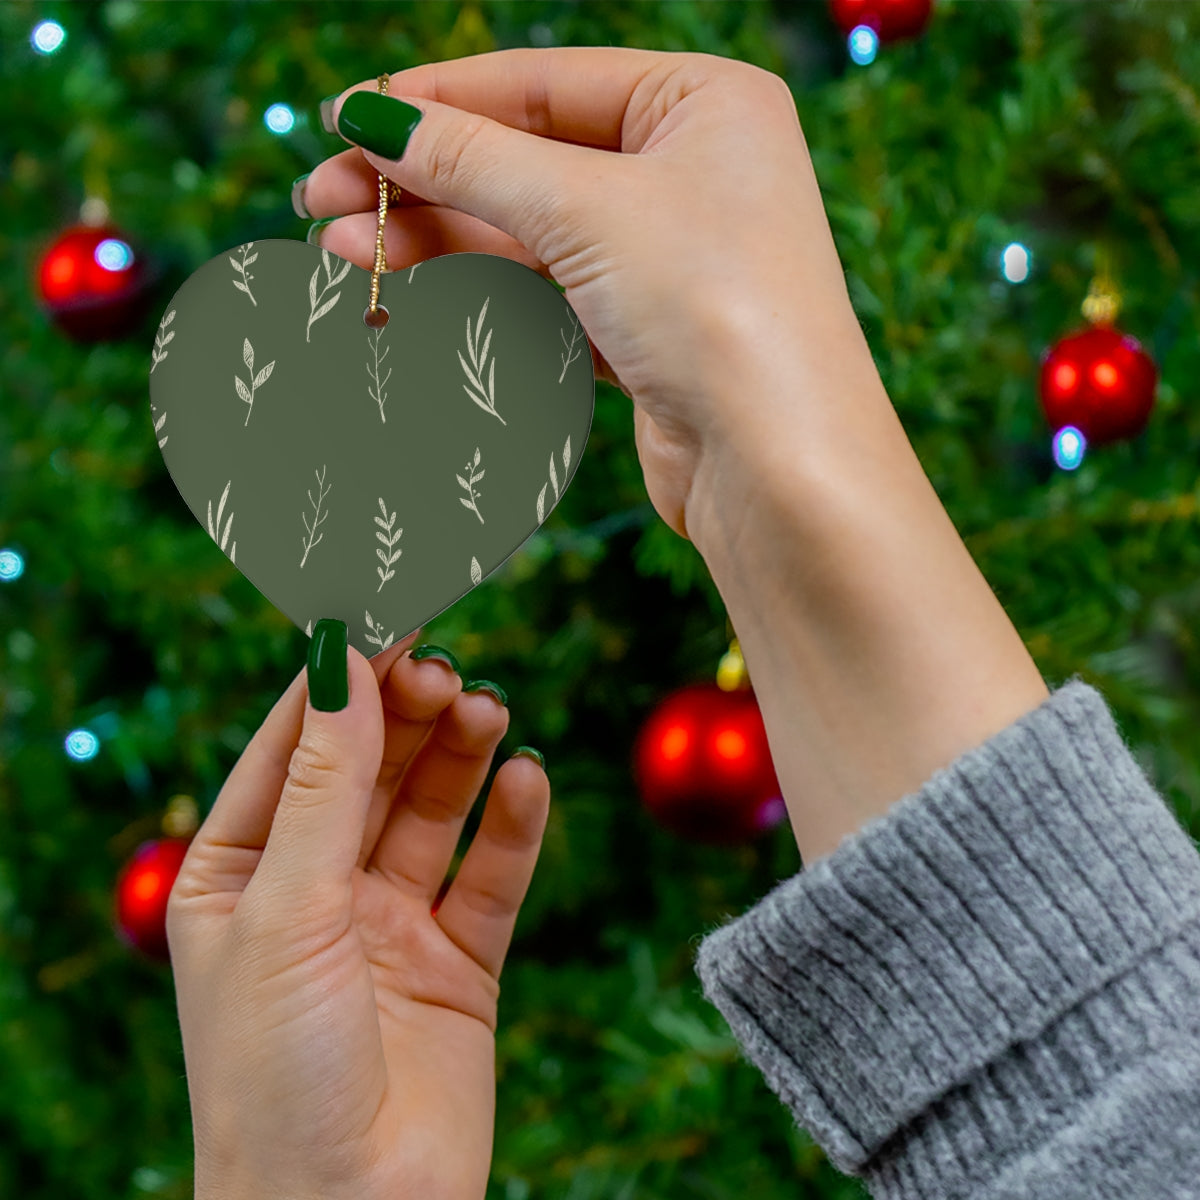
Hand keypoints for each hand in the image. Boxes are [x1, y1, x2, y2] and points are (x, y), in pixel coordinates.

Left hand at [166, 626, 549, 1199]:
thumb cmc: (275, 1074)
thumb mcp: (286, 910)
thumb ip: (324, 784)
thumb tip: (341, 660)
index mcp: (240, 874)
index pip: (293, 746)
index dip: (339, 678)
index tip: (386, 610)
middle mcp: (315, 891)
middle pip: (370, 768)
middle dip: (406, 713)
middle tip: (444, 668)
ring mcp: (389, 925)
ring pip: (432, 811)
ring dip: (460, 755)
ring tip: (488, 711)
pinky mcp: (459, 963)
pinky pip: (490, 877)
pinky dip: (512, 826)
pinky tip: (527, 781)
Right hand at [302, 47, 874, 543]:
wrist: (777, 467)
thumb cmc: (714, 309)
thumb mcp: (585, 210)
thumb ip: (472, 159)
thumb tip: (371, 116)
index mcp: (703, 102)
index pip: (542, 82)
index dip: (436, 99)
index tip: (343, 117)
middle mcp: (691, 169)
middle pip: (526, 159)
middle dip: (421, 180)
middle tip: (319, 198)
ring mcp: (668, 254)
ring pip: (527, 231)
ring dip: (434, 239)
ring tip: (340, 251)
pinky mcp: (646, 329)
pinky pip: (544, 292)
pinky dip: (478, 290)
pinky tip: (407, 289)